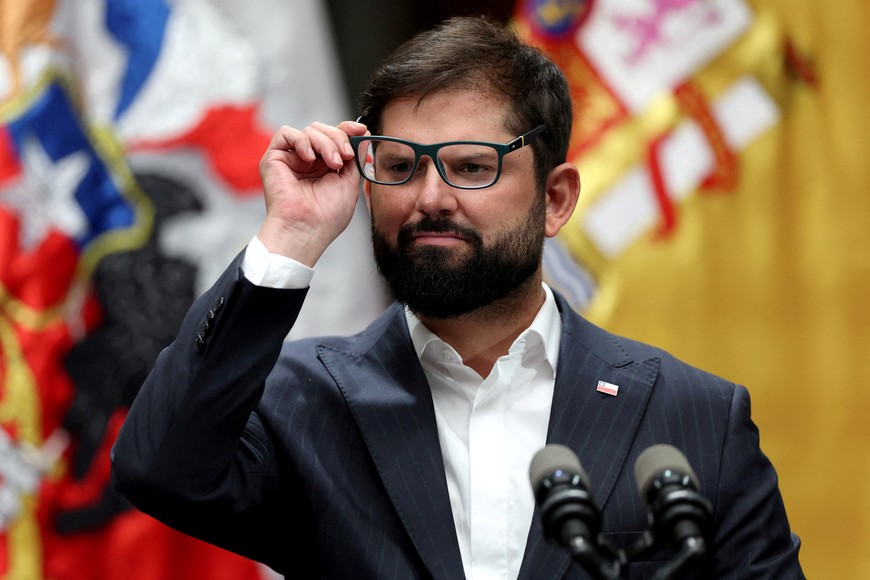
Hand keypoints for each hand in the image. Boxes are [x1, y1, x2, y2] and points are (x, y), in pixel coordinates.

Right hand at [256, 120, 367, 265]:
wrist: (306, 230)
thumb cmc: (326, 217)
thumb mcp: (349, 183)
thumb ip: (355, 158)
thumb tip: (362, 134)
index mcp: (324, 167)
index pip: (334, 137)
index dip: (347, 129)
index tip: (361, 129)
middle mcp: (307, 161)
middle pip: (322, 130)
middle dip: (338, 138)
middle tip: (346, 156)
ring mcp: (291, 159)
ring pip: (309, 130)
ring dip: (325, 143)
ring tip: (333, 164)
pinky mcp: (273, 158)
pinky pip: (286, 133)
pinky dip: (302, 141)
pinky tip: (310, 158)